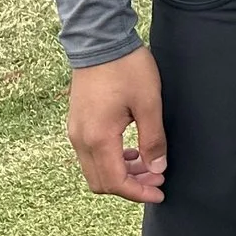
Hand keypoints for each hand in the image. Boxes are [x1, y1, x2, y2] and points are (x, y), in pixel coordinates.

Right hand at [68, 47, 168, 202]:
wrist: (100, 41)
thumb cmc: (127, 68)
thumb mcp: (149, 102)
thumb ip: (153, 139)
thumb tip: (157, 169)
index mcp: (98, 138)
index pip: (115, 181)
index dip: (138, 193)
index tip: (159, 194)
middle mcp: (80, 139)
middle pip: (101, 181)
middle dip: (131, 186)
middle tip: (158, 179)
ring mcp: (75, 131)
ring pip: (95, 169)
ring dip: (122, 174)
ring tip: (150, 166)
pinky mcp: (77, 123)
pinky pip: (91, 155)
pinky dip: (112, 160)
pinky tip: (133, 152)